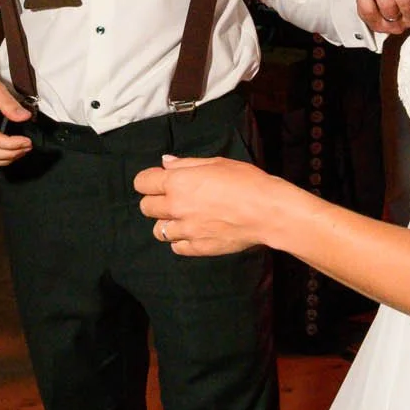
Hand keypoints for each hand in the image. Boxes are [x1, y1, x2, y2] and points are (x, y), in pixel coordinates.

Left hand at [134, 155, 283, 254]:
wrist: (267, 211)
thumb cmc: (245, 181)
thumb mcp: (216, 163)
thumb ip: (187, 163)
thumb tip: (165, 162)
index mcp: (177, 182)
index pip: (141, 182)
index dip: (149, 180)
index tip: (158, 181)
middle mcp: (176, 207)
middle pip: (146, 208)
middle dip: (155, 201)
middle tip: (172, 199)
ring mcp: (186, 230)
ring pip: (158, 231)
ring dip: (167, 223)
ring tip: (184, 218)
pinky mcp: (198, 248)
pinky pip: (176, 247)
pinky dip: (180, 241)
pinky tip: (193, 232)